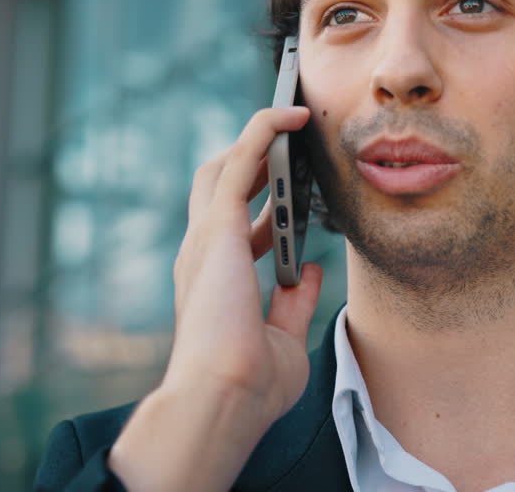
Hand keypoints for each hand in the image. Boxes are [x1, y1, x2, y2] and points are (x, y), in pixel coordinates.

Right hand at [109, 106, 323, 490]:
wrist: (224, 400)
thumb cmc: (250, 387)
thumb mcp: (284, 340)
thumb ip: (295, 302)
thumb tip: (310, 270)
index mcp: (216, 282)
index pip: (235, 227)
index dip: (263, 207)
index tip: (293, 196)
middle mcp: (204, 255)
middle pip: (221, 186)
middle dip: (254, 160)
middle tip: (293, 141)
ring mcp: (206, 239)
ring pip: (225, 165)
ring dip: (258, 136)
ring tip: (294, 113)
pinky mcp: (218, 227)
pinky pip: (242, 159)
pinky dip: (264, 131)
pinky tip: (291, 114)